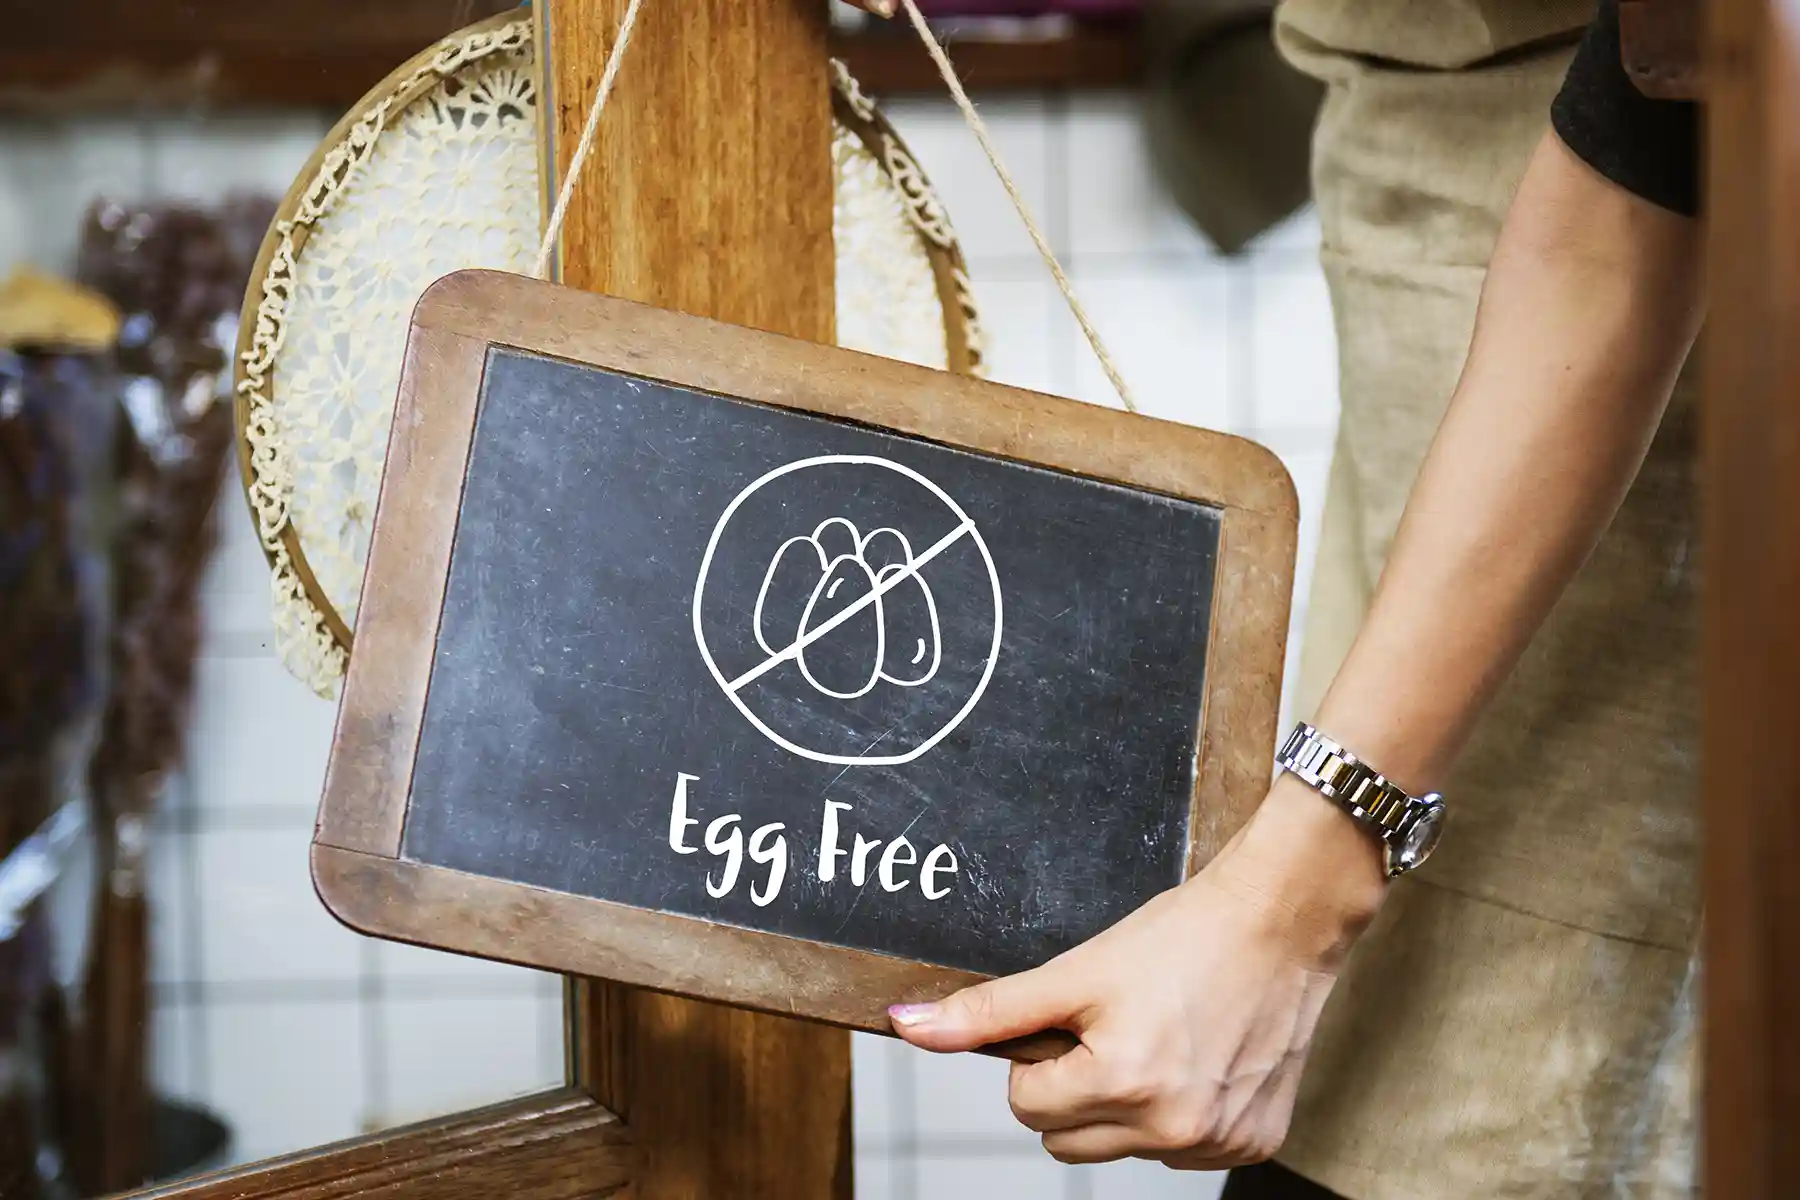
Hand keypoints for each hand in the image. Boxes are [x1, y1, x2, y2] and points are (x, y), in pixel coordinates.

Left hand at [887, 777, 1387, 1168]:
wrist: (1280, 921)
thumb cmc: (1182, 936)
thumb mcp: (1076, 970)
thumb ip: (989, 1011)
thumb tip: (907, 1026)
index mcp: (1123, 1082)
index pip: (1025, 1105)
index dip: (1039, 1057)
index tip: (1076, 1020)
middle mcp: (1174, 1126)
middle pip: (1065, 1140)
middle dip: (1073, 1088)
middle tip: (1114, 1028)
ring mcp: (1217, 1141)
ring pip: (1122, 1148)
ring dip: (1126, 1103)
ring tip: (1161, 1037)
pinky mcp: (1254, 1142)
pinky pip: (1179, 1148)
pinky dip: (1177, 1111)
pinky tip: (1197, 1058)